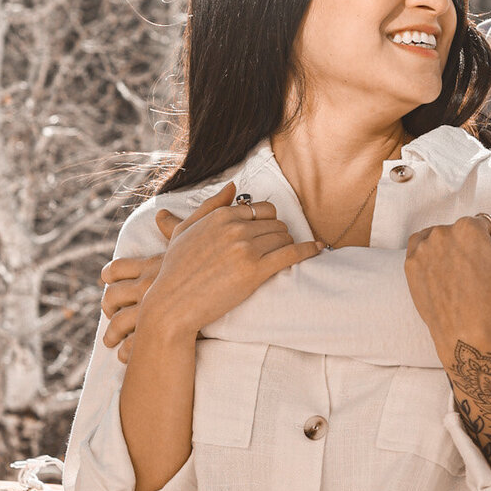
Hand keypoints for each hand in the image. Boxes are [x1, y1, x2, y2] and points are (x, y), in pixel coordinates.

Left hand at [101, 201, 214, 355]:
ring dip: (112, 334)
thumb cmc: (220, 257)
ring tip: (111, 343)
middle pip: (113, 296)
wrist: (234, 278)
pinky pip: (138, 344)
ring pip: (120, 324)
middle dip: (108, 305)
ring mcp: (152, 309)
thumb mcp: (201, 235)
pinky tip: (126, 356)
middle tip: (107, 311)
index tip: (104, 277)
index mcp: (152, 267)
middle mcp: (147, 287)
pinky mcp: (163, 329)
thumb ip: (187, 223)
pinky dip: (128, 352)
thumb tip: (169, 208)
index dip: (111, 273)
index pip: (121, 268)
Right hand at [107, 183, 320, 351]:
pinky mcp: (255, 271)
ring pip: (285, 238)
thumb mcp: (185, 230)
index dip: (268, 223)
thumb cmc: (176, 270)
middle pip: (277, 224)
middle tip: (276, 251)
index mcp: (220, 216)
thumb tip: (233, 186)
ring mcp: (245, 249)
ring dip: (288, 247)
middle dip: (279, 236)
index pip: (262, 209)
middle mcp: (234, 228)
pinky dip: (309, 250)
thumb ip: (210, 206)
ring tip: (283, 258)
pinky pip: (292, 254)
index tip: (270, 235)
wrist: (172, 305)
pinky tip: (318, 249)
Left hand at [404, 202, 490, 359]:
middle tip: (479, 269)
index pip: (487, 222)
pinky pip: (422, 246)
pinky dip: (431, 252)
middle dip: (473, 243)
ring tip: (461, 270)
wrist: (463, 330)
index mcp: (470, 227)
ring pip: (442, 236)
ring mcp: (423, 247)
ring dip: (452, 246)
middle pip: (464, 229)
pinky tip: (443, 268)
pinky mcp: (410, 262)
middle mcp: (443, 231)